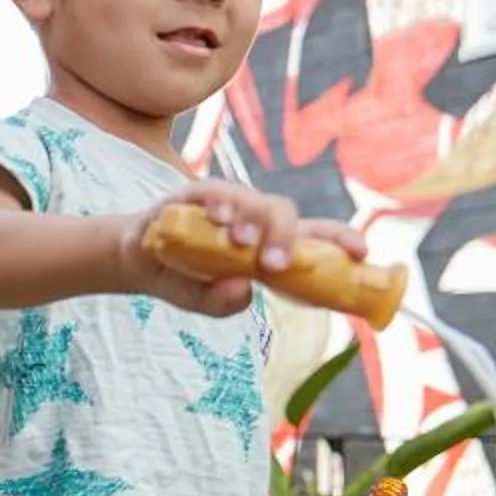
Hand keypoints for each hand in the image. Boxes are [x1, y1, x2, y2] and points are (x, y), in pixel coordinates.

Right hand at [123, 181, 334, 315]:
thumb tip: (243, 289)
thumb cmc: (180, 278)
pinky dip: (220, 204)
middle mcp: (251, 220)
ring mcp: (224, 205)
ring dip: (253, 220)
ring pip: (253, 200)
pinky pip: (213, 191)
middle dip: (287, 236)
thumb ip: (222, 303)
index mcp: (265, 245)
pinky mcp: (193, 196)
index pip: (311, 237)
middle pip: (284, 212)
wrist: (134, 261)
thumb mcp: (202, 302)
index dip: (339, 240)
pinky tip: (219, 220)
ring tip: (242, 244)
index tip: (361, 251)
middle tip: (274, 265)